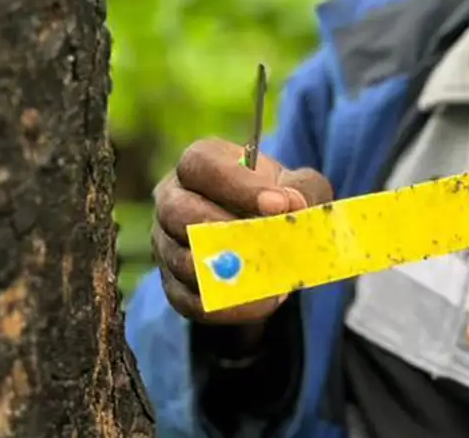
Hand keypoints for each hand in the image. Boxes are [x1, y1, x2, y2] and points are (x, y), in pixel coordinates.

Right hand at [152, 138, 333, 325]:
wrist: (263, 236)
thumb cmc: (278, 200)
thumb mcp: (299, 186)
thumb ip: (302, 189)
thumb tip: (293, 205)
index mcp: (200, 162)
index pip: (201, 164)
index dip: (238, 184)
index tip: (278, 204)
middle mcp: (172, 198)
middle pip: (178, 211)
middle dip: (227, 230)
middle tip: (271, 245)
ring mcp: (166, 243)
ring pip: (182, 260)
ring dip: (230, 271)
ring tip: (274, 277)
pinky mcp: (172, 284)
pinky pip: (191, 300)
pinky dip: (230, 305)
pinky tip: (266, 301)